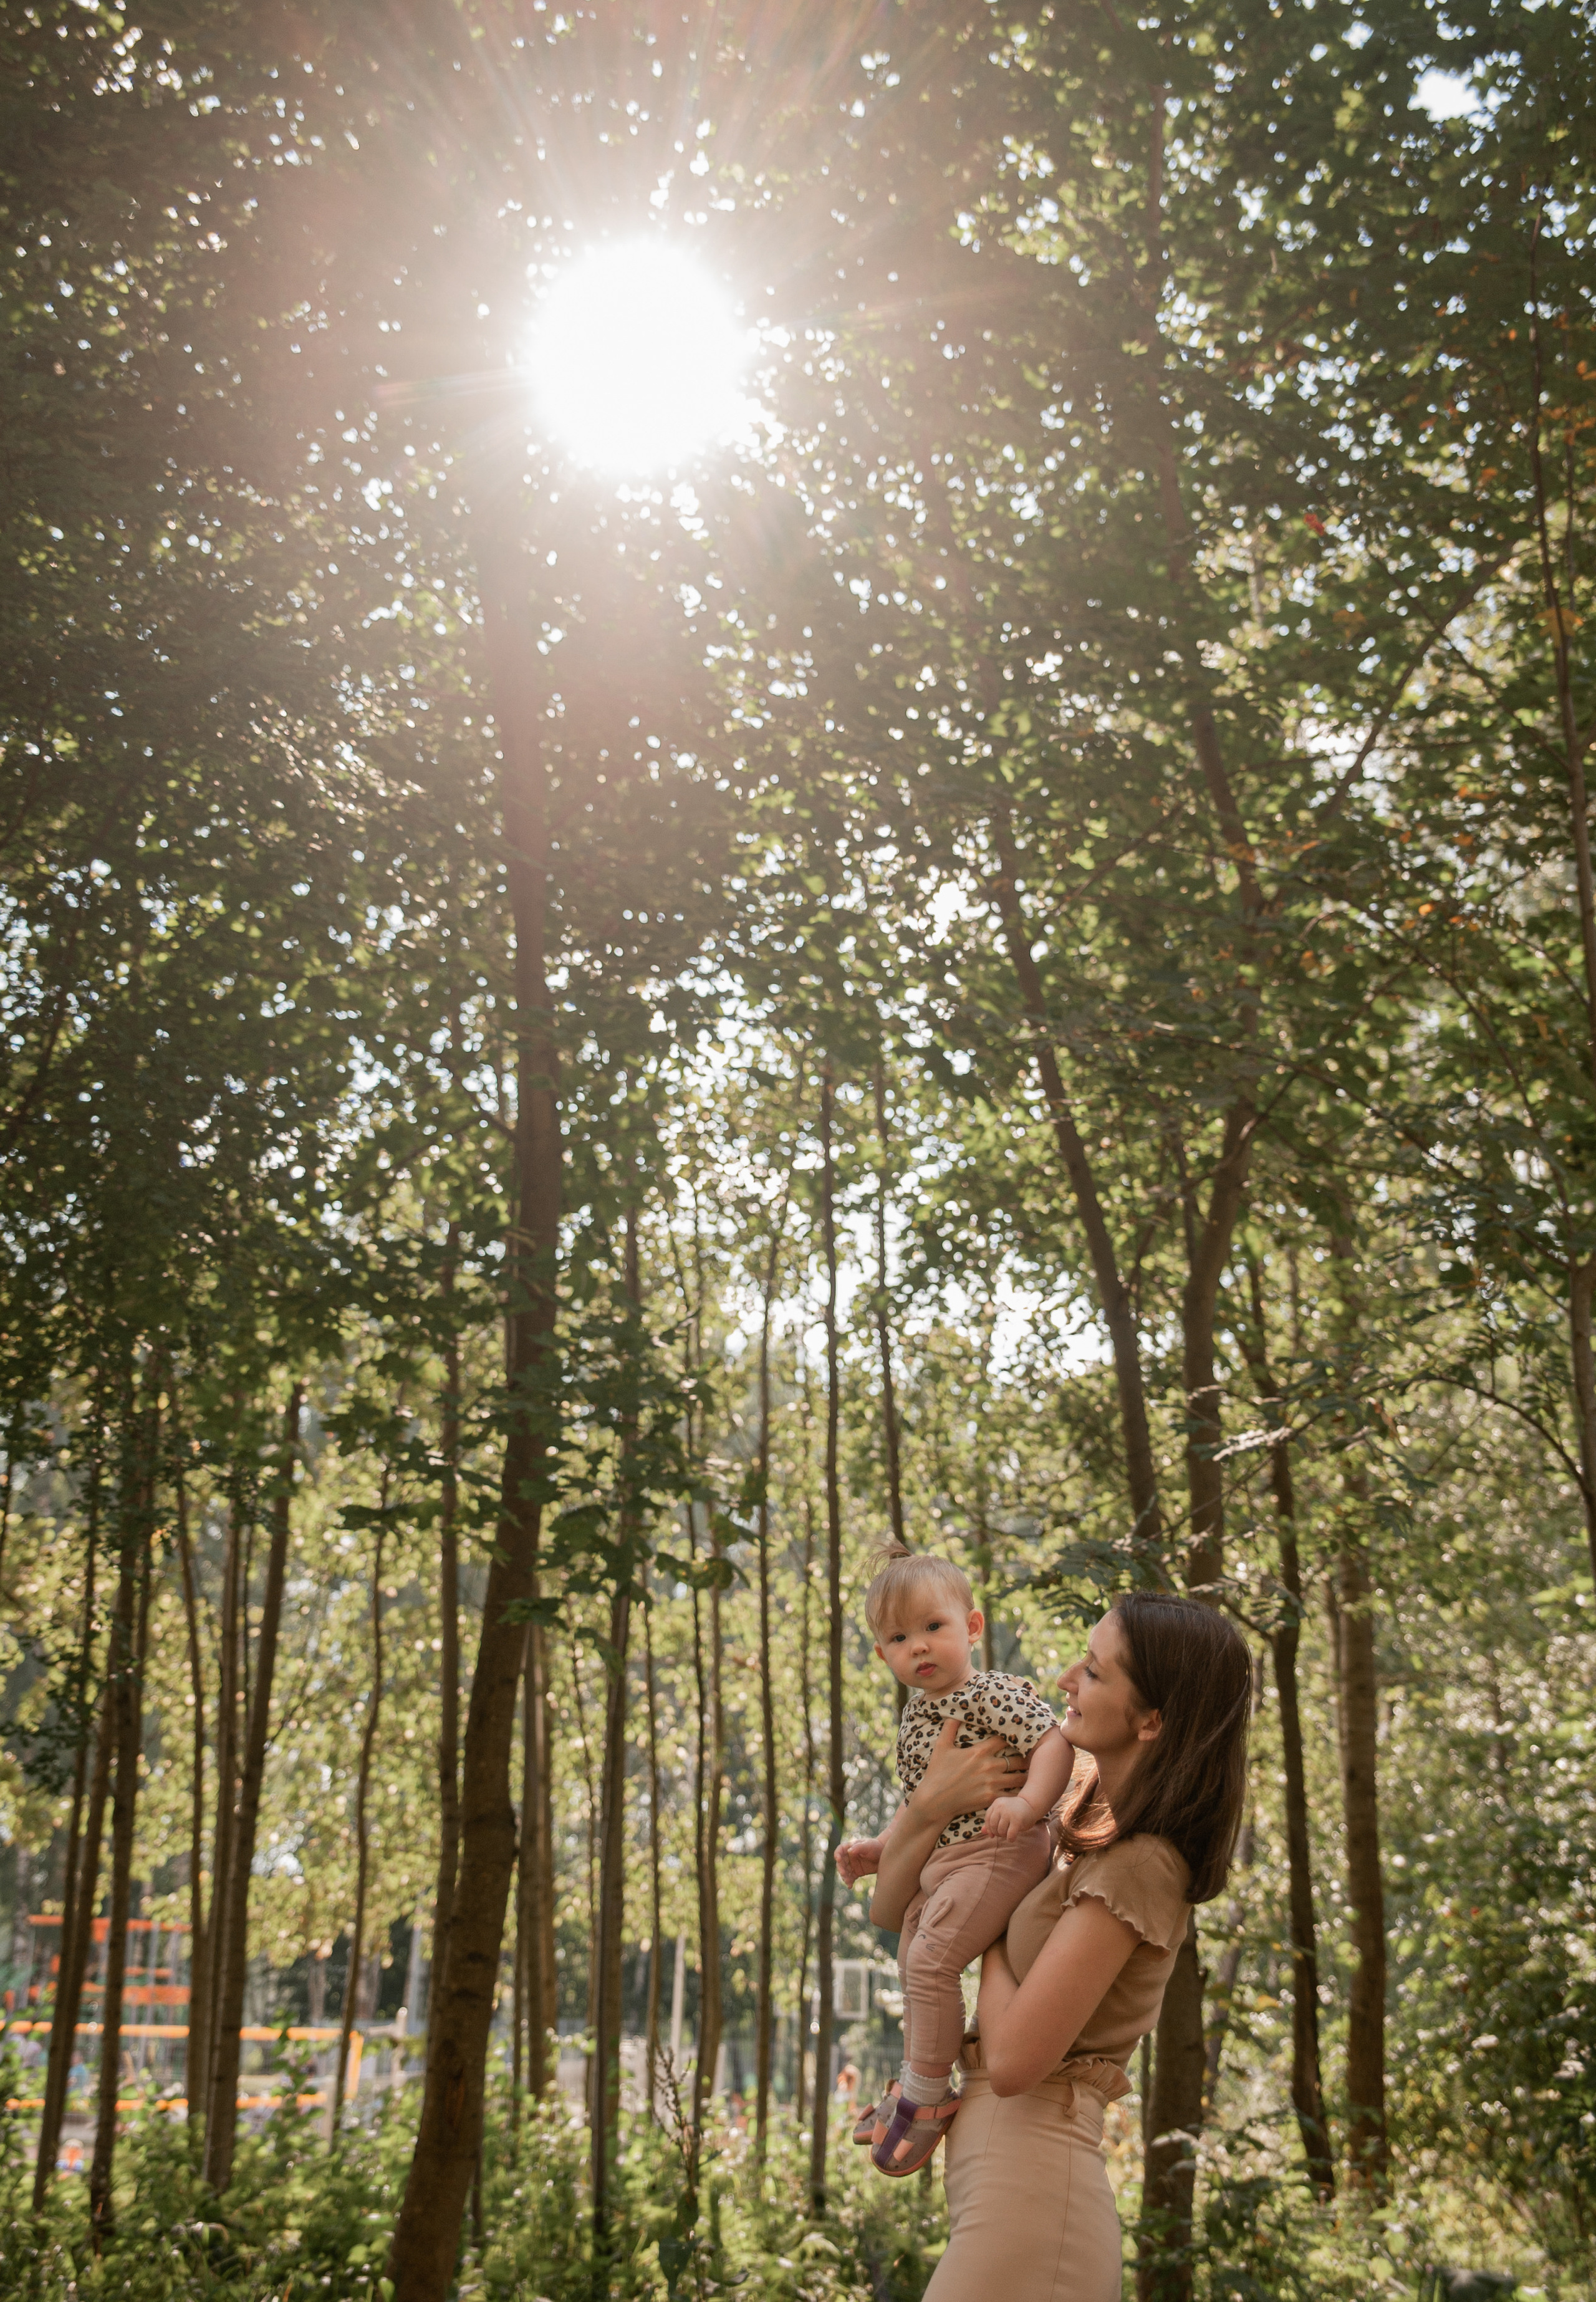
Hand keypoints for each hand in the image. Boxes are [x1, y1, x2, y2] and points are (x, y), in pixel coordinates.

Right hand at [834, 1836, 882, 1886]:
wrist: (885, 1856)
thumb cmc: (876, 1847)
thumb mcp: (868, 1845)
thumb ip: (859, 1847)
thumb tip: (849, 1851)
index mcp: (851, 1847)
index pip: (840, 1850)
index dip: (837, 1854)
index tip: (838, 1859)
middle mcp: (850, 1856)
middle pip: (841, 1862)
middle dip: (841, 1868)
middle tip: (844, 1874)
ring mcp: (853, 1865)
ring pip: (845, 1871)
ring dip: (844, 1876)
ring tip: (848, 1881)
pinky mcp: (857, 1872)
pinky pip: (850, 1877)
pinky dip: (849, 1881)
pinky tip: (850, 1886)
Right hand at [906, 1720, 1026, 1832]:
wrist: (934, 1801)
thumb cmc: (937, 1773)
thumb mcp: (941, 1746)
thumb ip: (950, 1727)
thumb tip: (954, 1712)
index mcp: (979, 1751)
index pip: (1005, 1740)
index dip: (1014, 1737)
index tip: (1019, 1737)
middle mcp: (989, 1766)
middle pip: (1018, 1759)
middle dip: (1026, 1757)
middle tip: (1032, 1757)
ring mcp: (992, 1783)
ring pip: (1019, 1777)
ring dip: (1026, 1774)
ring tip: (1032, 1773)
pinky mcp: (991, 1799)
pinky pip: (1013, 1795)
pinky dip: (1020, 1793)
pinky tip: (1023, 1790)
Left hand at [981, 1793, 1038, 1841]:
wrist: (1031, 1805)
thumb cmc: (1015, 1811)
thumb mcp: (1003, 1813)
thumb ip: (993, 1820)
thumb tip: (982, 1832)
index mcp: (996, 1803)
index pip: (987, 1818)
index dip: (989, 1828)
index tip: (992, 1835)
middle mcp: (1001, 1806)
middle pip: (993, 1825)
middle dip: (997, 1833)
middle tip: (1003, 1833)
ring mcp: (1009, 1812)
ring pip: (1000, 1831)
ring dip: (1004, 1836)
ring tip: (1008, 1833)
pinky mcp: (1017, 1820)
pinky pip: (1009, 1835)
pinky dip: (1010, 1839)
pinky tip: (1012, 1838)